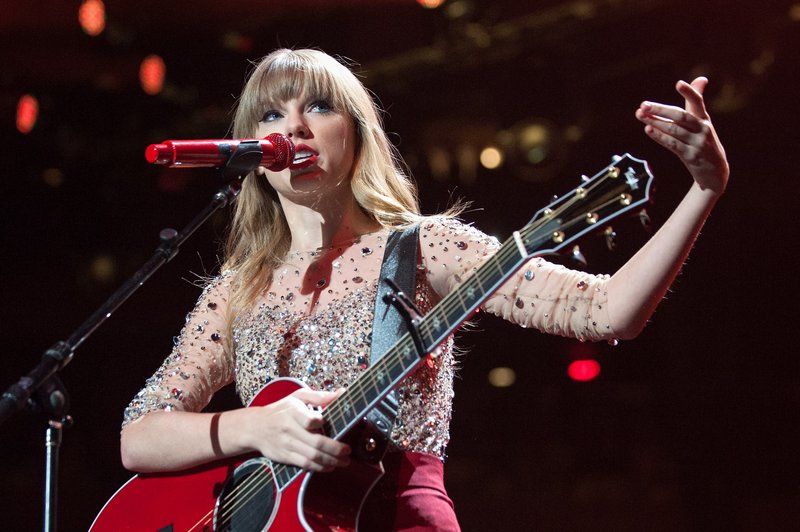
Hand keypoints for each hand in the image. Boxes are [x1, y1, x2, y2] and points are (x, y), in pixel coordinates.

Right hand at [239, 387, 350, 471]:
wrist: (255, 427)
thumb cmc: (281, 409)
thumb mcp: (297, 397)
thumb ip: (320, 396)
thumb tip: (342, 393)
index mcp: (293, 412)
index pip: (309, 420)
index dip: (320, 422)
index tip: (329, 423)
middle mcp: (290, 430)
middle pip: (316, 443)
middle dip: (335, 449)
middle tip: (348, 451)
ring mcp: (287, 445)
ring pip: (312, 457)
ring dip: (331, 461)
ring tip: (345, 461)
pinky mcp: (285, 457)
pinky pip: (305, 465)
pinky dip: (320, 467)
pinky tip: (330, 466)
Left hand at [636, 77, 728, 195]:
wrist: (715, 172)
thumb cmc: (705, 142)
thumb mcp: (703, 122)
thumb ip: (696, 102)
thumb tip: (701, 78)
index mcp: (704, 119)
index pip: (698, 102)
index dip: (689, 92)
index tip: (678, 83)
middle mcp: (702, 129)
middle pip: (681, 116)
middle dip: (661, 109)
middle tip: (644, 104)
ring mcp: (697, 143)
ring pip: (674, 130)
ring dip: (655, 122)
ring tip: (640, 115)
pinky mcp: (691, 156)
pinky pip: (673, 144)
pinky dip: (660, 136)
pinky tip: (648, 130)